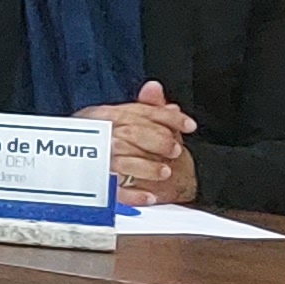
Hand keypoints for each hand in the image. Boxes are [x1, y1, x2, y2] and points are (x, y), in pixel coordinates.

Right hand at [84, 81, 196, 206]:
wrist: (121, 179)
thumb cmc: (131, 149)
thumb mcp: (140, 126)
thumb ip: (148, 107)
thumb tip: (153, 87)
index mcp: (104, 118)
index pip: (135, 112)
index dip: (166, 118)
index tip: (188, 126)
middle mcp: (97, 137)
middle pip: (128, 135)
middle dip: (157, 142)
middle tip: (175, 150)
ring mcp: (96, 163)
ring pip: (121, 161)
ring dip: (148, 167)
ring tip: (165, 172)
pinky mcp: (98, 188)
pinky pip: (113, 192)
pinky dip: (134, 195)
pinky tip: (150, 196)